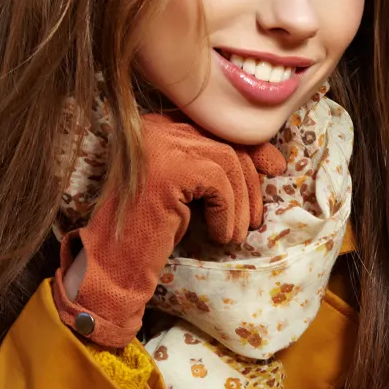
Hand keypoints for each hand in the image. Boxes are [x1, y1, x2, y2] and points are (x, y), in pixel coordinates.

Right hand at [52, 114, 286, 346]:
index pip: (217, 126)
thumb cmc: (153, 228)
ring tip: (237, 234)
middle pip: (226, 142)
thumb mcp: (190, 190)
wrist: (113, 262)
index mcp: (158, 125)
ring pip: (227, 162)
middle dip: (251, 180)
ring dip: (241, 203)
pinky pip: (219, 184)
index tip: (275, 169)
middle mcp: (155, 126)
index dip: (251, 148)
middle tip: (257, 217)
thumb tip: (271, 158)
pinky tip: (220, 234)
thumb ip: (215, 165)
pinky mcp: (169, 168)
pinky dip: (228, 212)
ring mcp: (160, 144)